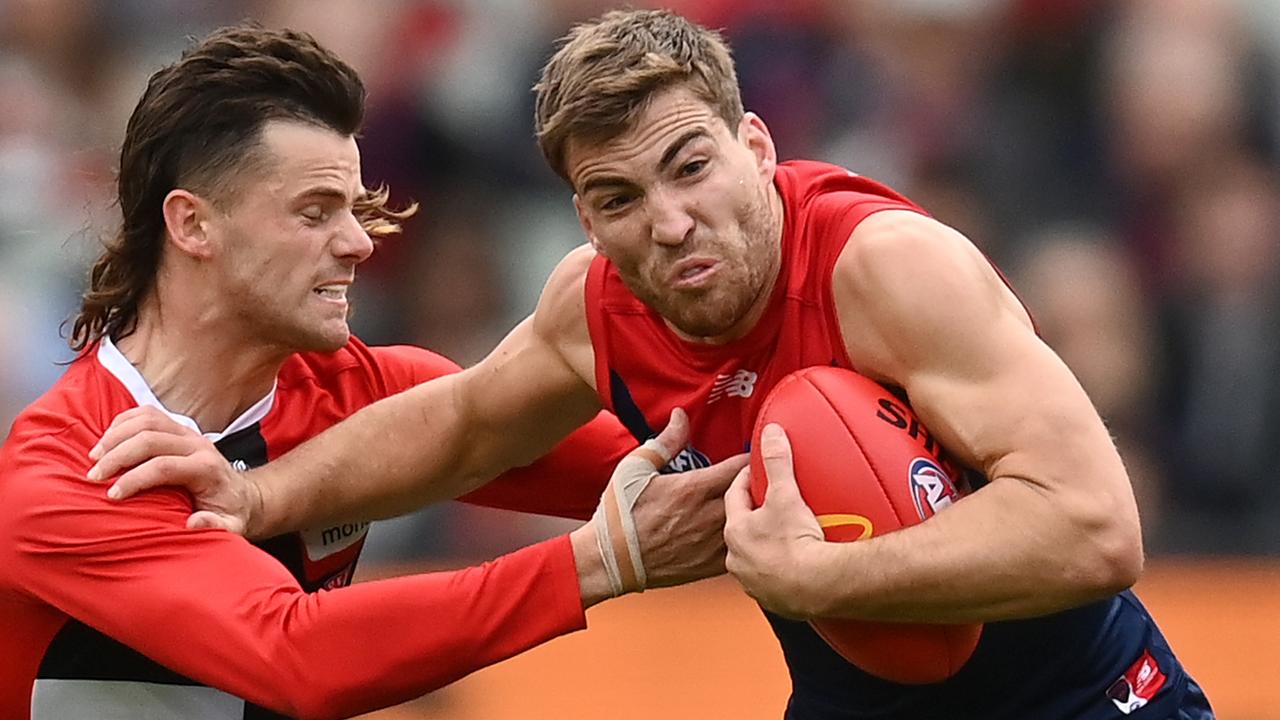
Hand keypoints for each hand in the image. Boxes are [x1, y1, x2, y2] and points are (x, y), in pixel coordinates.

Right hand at [86, 406, 260, 534]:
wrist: (240, 493)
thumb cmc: (229, 512)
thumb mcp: (231, 526)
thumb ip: (217, 526)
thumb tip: (192, 522)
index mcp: (207, 468)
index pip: (164, 466)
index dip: (135, 479)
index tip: (112, 496)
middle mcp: (198, 444)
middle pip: (151, 438)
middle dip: (117, 456)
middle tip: (93, 477)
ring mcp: (188, 432)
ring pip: (147, 420)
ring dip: (116, 436)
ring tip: (94, 458)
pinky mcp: (178, 428)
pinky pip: (148, 414)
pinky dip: (123, 422)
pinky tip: (106, 441)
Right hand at [572, 408, 747, 605]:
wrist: (611, 562)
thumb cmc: (620, 514)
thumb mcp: (636, 468)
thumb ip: (666, 441)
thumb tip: (681, 416)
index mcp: (692, 489)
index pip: (740, 467)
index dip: (753, 457)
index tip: (758, 451)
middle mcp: (708, 516)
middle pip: (753, 494)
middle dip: (760, 481)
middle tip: (765, 472)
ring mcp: (712, 543)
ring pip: (751, 523)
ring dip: (757, 510)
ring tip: (761, 500)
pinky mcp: (710, 566)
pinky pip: (741, 548)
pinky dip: (746, 537)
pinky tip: (745, 530)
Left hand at [723, 423, 827, 618]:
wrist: (817, 586)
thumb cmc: (796, 544)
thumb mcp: (785, 494)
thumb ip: (777, 461)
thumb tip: (771, 435)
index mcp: (735, 531)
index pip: (734, 496)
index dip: (746, 480)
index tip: (756, 472)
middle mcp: (738, 558)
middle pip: (744, 527)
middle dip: (756, 514)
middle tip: (772, 503)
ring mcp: (753, 580)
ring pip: (756, 554)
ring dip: (767, 543)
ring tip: (786, 533)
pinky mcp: (772, 598)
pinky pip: (772, 577)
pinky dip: (780, 568)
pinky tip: (795, 562)